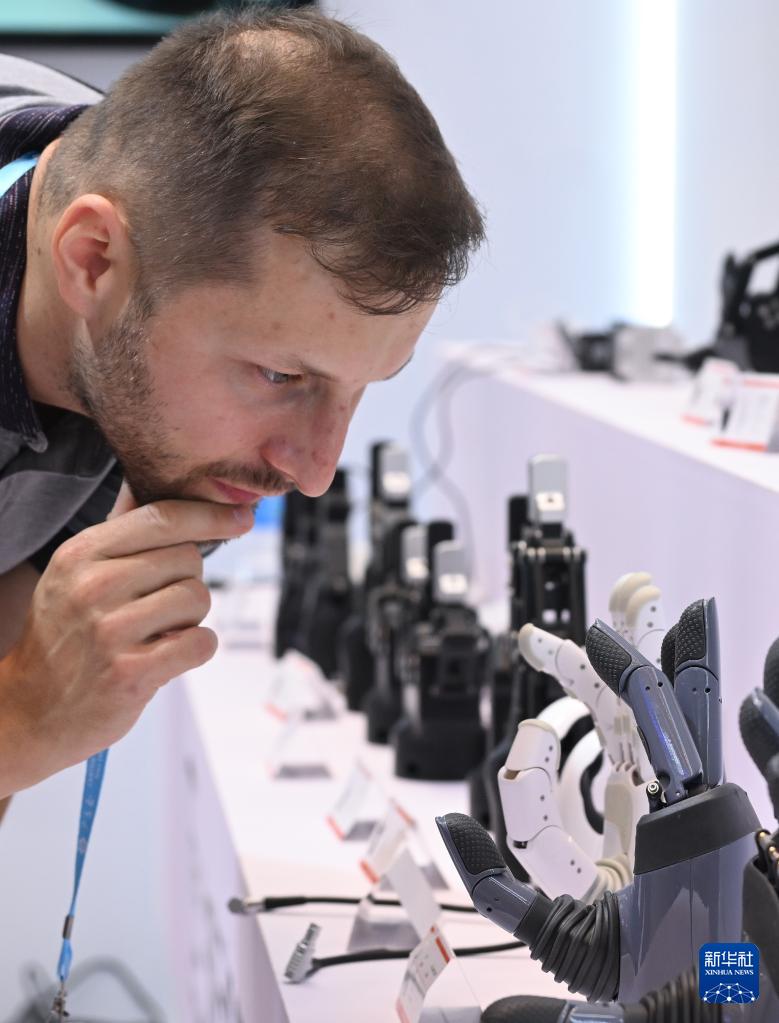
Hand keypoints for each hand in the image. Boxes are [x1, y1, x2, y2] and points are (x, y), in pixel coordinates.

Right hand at [0, 484, 253, 793]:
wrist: (33, 708)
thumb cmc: (67, 634)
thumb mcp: (77, 572)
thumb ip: (121, 529)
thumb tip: (158, 480)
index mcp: (82, 553)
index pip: (163, 517)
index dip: (210, 515)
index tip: (242, 517)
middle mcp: (93, 586)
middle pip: (190, 558)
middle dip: (188, 581)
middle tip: (159, 607)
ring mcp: (110, 631)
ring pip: (198, 598)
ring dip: (191, 618)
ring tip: (157, 633)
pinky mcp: (130, 673)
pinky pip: (201, 642)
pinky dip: (196, 649)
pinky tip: (167, 655)